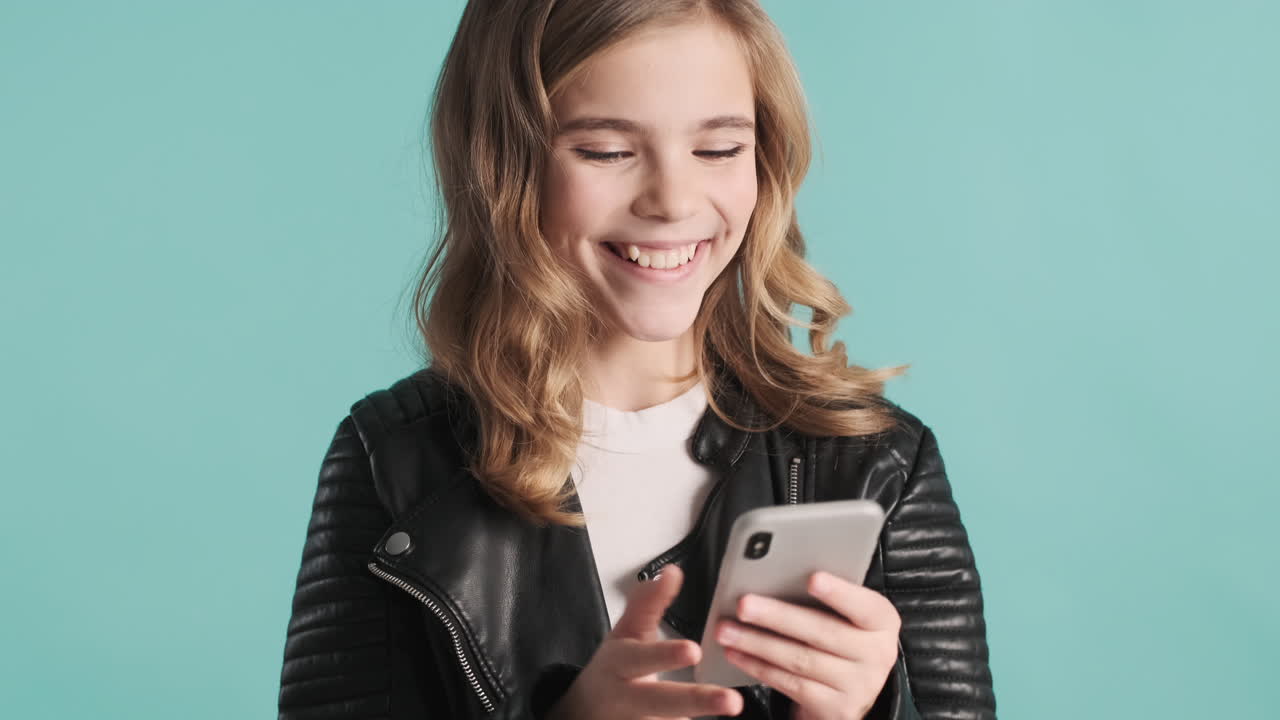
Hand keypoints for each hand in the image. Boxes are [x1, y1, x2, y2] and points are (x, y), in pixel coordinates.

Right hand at [547, 564, 743, 719]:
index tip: (693, 650)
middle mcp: (628, 698)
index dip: (666, 656)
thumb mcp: (625, 632)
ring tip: (729, 708)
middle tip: (731, 701)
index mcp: (620, 664)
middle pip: (663, 701)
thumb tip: (672, 573)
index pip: (642, 658)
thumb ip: (649, 603)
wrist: (585, 712)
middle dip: (697, 701)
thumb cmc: (612, 669)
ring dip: (695, 719)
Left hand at [712, 572, 900, 719]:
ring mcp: (857, 686)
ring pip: (799, 660)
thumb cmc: (842, 636)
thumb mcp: (847, 614)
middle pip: (822, 632)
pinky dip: (758, 666)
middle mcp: (876, 655)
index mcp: (881, 621)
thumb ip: (827, 596)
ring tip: (726, 629)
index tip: (812, 578)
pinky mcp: (835, 708)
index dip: (838, 593)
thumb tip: (776, 571)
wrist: (854, 689)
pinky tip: (736, 653)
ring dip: (757, 643)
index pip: (863, 605)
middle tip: (744, 604)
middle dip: (777, 617)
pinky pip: (790, 684)